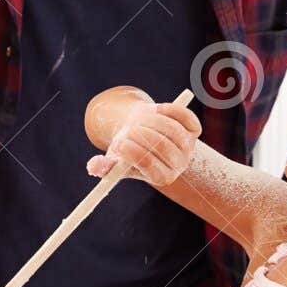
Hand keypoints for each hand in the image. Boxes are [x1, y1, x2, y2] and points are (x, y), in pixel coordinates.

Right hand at [85, 98, 200, 187]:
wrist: (144, 132)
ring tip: (138, 119)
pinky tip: (156, 109)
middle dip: (140, 135)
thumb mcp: (115, 159)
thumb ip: (104, 166)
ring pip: (173, 130)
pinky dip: (170, 110)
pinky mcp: (194, 129)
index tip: (117, 143)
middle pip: (162, 147)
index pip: (150, 166)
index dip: (133, 153)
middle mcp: (179, 165)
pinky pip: (185, 117)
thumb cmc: (128, 149)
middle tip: (127, 129)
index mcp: (161, 177)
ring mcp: (189, 147)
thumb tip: (93, 167)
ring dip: (151, 120)